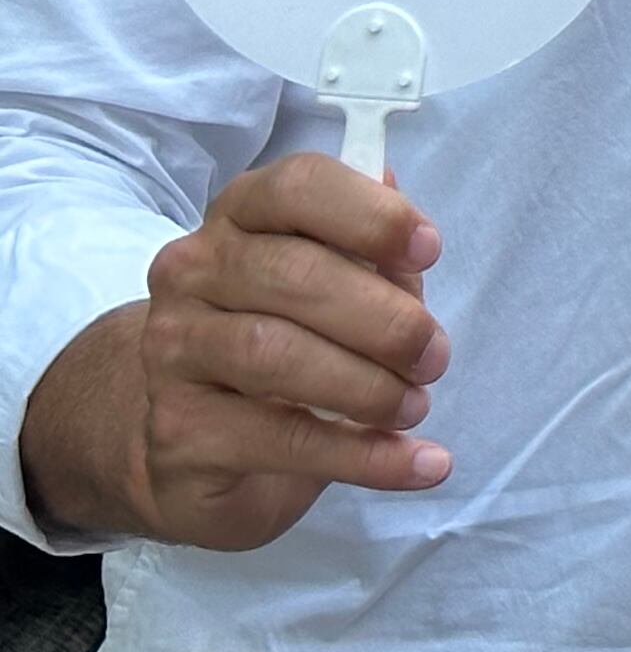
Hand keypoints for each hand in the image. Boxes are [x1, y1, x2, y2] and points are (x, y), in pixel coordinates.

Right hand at [19, 155, 451, 549]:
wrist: (193, 440)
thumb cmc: (288, 334)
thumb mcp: (340, 283)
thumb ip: (375, 253)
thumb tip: (408, 225)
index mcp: (241, 215)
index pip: (296, 187)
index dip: (370, 215)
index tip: (429, 251)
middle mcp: (192, 272)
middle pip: (292, 277)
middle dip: (384, 319)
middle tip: (434, 356)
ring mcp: (173, 351)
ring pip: (274, 355)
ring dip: (367, 385)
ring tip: (416, 404)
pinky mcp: (178, 431)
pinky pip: (280, 439)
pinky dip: (362, 454)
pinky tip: (418, 463)